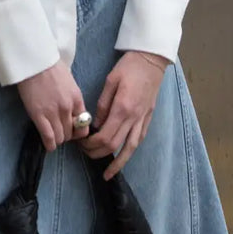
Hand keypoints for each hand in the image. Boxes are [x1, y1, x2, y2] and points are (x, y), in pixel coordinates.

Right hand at [17, 60, 88, 151]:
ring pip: (61, 138)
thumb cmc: (50, 68)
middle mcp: (68, 108)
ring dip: (57, 139)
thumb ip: (73, 99)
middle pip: (71, 133)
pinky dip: (49, 144)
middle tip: (59, 130)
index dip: (78, 131)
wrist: (34, 62)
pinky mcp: (39, 115)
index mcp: (77, 98)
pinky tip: (49, 144)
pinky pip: (48, 137)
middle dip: (66, 135)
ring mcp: (53, 112)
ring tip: (52, 135)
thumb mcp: (70, 82)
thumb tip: (73, 114)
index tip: (72, 130)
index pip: (84, 124)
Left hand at [80, 50, 170, 179]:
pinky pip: (139, 139)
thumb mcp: (111, 81)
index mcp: (122, 108)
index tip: (81, 143)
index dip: (91, 144)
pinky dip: (130, 150)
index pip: (105, 136)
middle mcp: (134, 118)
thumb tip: (96, 124)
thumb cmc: (129, 67)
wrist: (151, 60)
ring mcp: (143, 119)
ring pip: (130, 148)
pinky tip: (123, 156)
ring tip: (109, 173)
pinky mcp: (148, 118)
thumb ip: (102, 105)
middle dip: (98, 154)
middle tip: (86, 153)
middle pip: (115, 145)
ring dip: (118, 163)